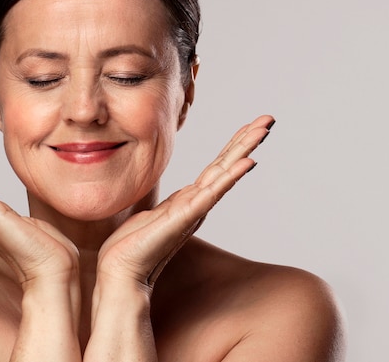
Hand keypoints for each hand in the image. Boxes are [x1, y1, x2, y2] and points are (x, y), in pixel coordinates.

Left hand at [96, 115, 274, 289]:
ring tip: (262, 131)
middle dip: (247, 141)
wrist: (119, 269)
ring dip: (244, 151)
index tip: (252, 124)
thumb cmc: (133, 243)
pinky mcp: (184, 218)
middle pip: (227, 166)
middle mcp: (197, 204)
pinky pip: (210, 194)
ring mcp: (193, 210)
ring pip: (224, 175)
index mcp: (190, 200)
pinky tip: (246, 163)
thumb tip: (172, 195)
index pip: (217, 166)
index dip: (234, 144)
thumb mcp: (154, 213)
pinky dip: (230, 178)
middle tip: (269, 118)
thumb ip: (168, 203)